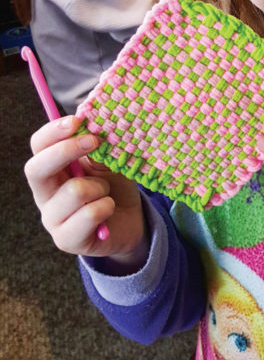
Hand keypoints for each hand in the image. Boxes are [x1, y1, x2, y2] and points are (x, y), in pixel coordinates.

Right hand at [24, 115, 147, 272]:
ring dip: (100, 187)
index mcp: (51, 169)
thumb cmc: (115, 186)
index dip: (54, 131)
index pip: (38, 146)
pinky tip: (109, 209)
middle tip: (96, 142)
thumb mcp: (106, 160)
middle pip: (36, 169)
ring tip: (105, 192)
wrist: (132, 221)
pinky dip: (107, 206)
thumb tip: (90, 120)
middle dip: (67, 151)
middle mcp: (45, 194)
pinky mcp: (67, 240)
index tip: (78, 120)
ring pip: (74, 191)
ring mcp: (52, 219)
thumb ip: (94, 144)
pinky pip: (89, 214)